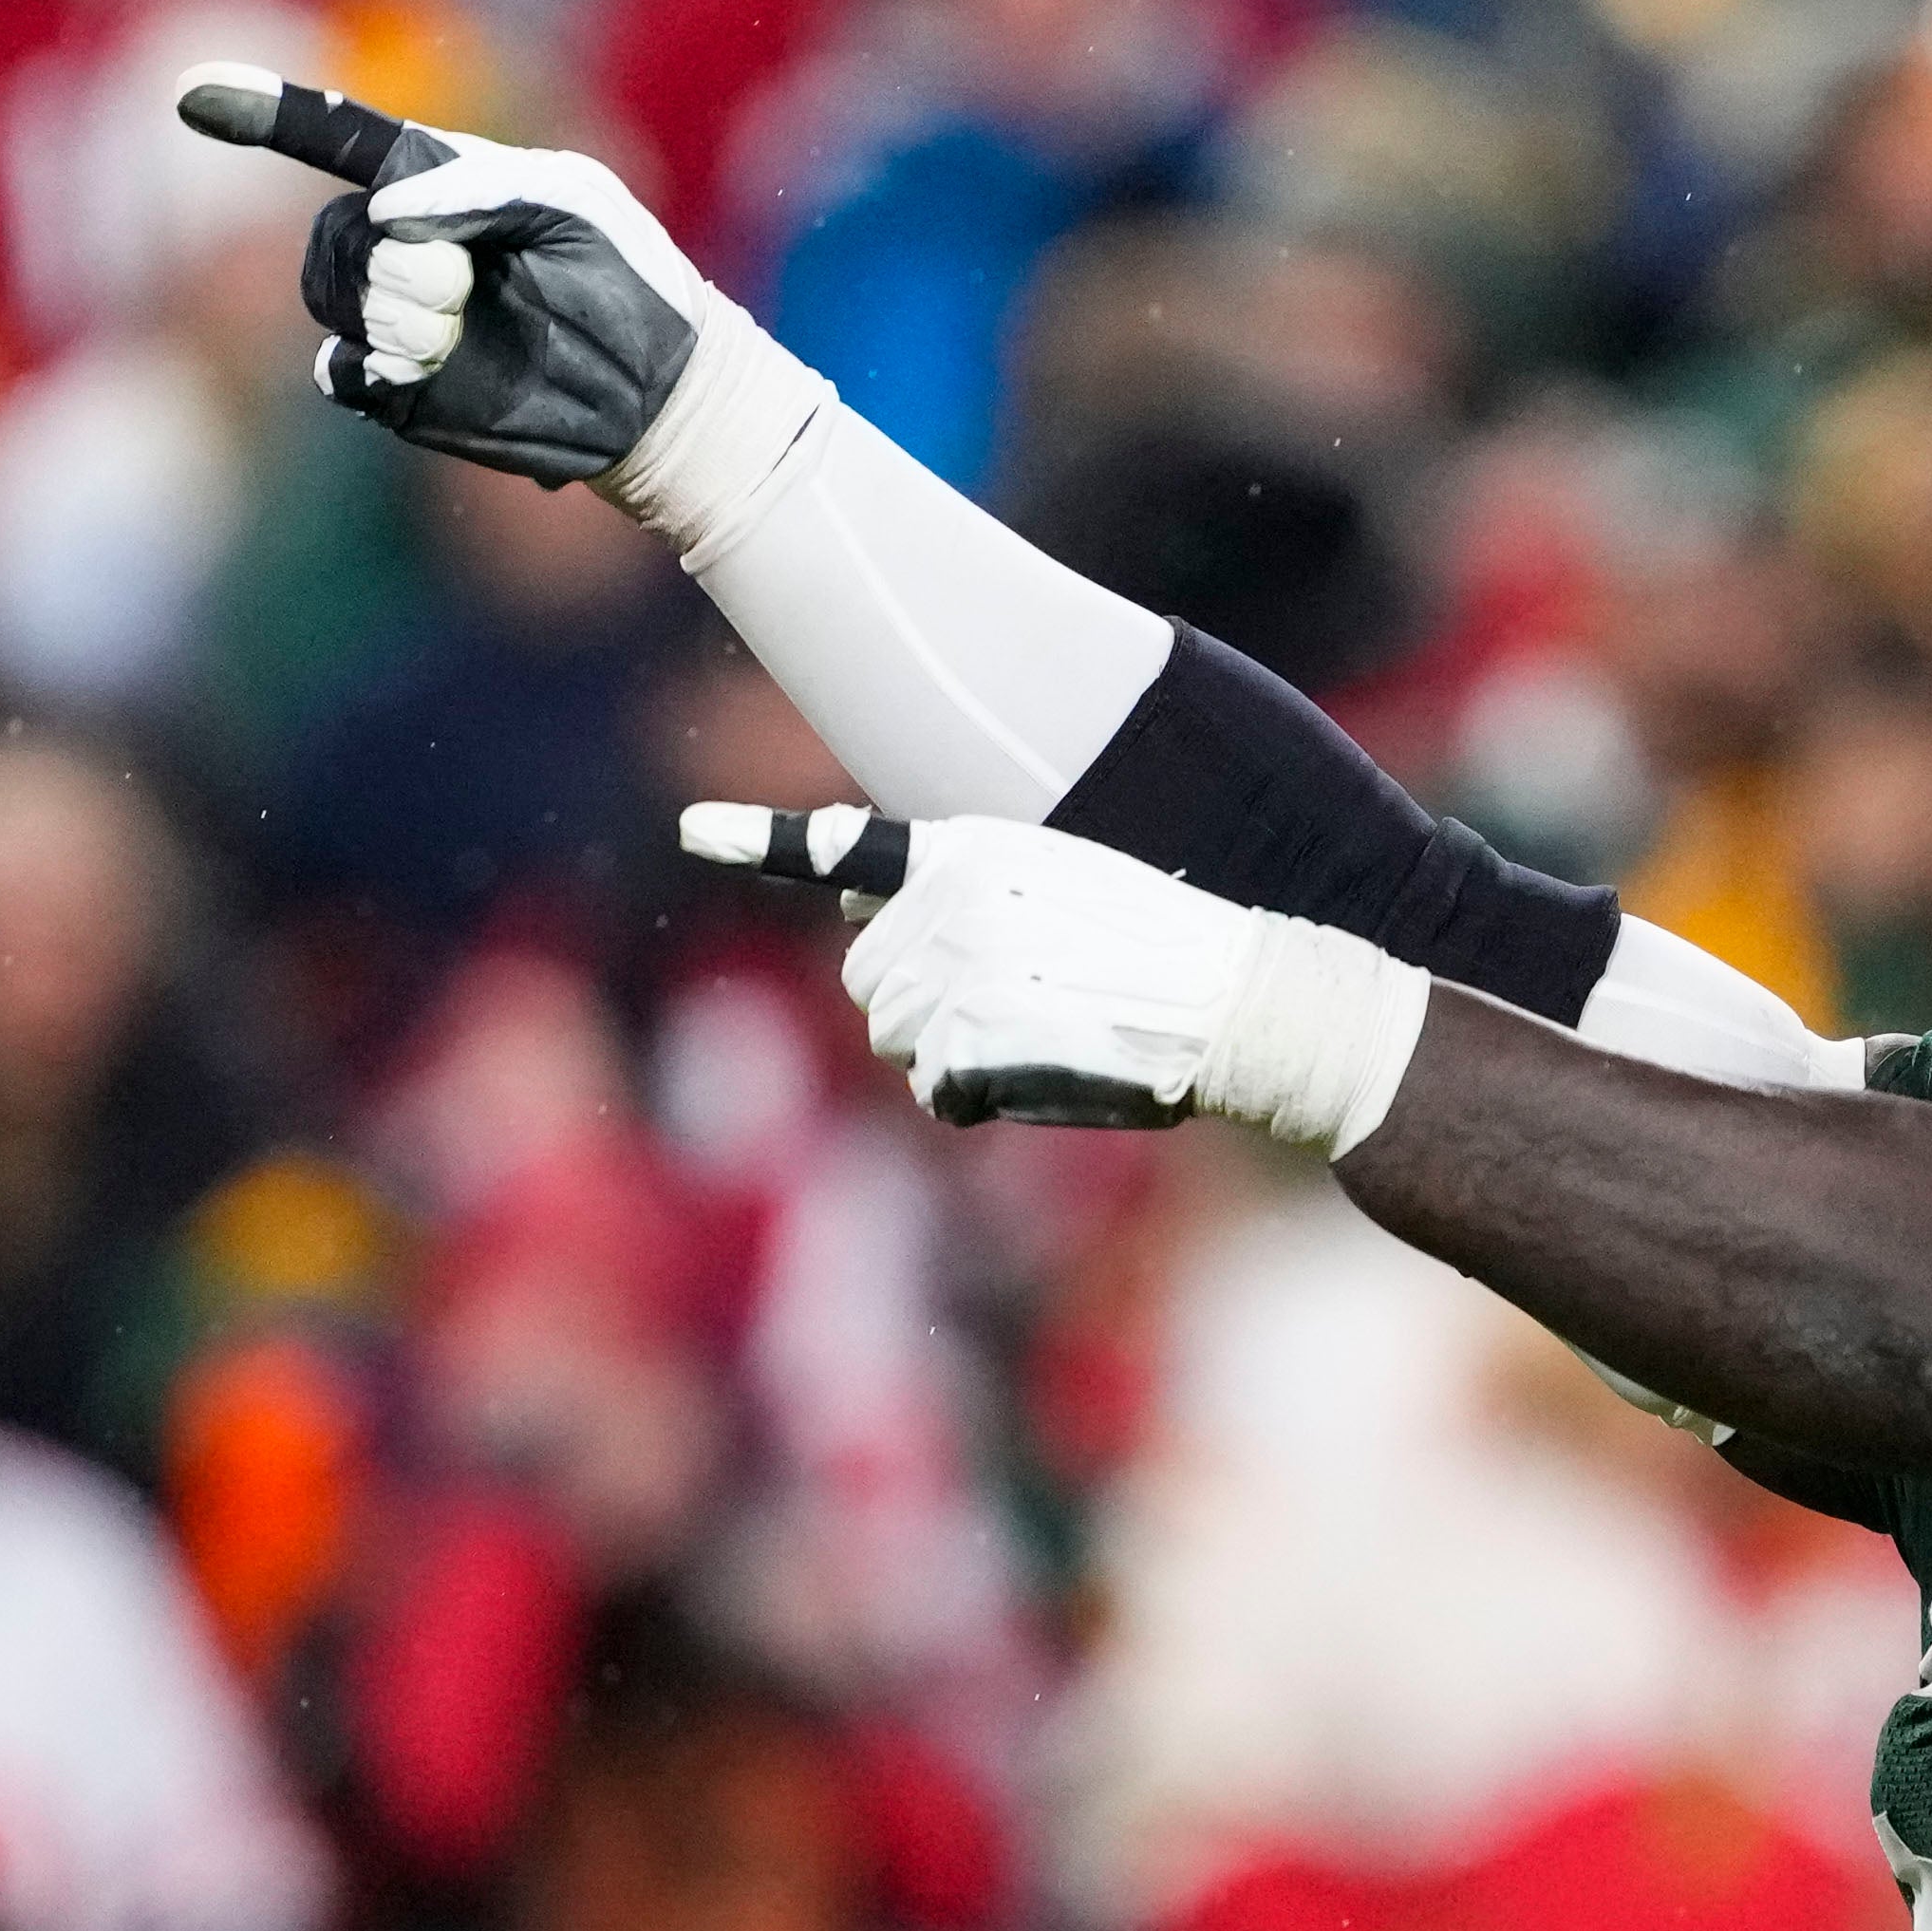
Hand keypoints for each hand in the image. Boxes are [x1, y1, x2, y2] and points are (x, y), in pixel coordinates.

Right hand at [174, 66, 818, 541]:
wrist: (663, 392)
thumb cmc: (629, 282)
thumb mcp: (573, 202)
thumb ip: (479, 184)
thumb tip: (390, 210)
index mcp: (438, 184)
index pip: (335, 139)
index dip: (262, 113)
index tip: (190, 96)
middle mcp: (405, 248)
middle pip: (331, 234)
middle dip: (383, 255)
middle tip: (458, 280)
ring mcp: (398, 321)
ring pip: (328, 296)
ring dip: (387, 306)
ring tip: (456, 325)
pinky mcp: (404, 392)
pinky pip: (338, 372)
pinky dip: (365, 365)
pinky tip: (413, 363)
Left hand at [714, 805, 1434, 1152]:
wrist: (1238, 998)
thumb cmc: (1169, 955)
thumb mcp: (1063, 888)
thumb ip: (963, 894)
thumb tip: (859, 899)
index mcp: (971, 849)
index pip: (844, 844)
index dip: (758, 838)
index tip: (693, 832)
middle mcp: (948, 899)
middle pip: (871, 982)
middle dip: (924, 1012)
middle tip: (1020, 1015)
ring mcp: (954, 966)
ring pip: (897, 1040)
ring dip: (956, 1057)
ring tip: (1049, 1036)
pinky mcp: (969, 1032)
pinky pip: (938, 1090)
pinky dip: (984, 1098)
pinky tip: (1049, 1071)